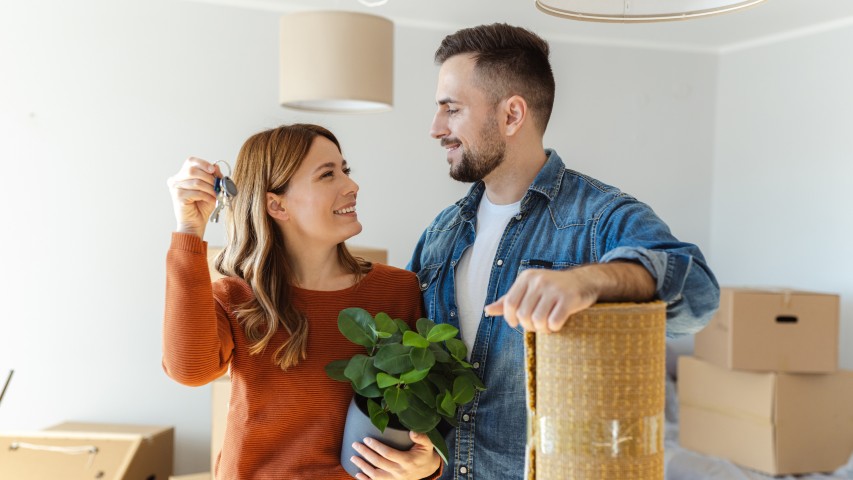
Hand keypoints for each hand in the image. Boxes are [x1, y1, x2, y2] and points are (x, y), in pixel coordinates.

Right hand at [166, 157, 220, 238]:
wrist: (196, 223)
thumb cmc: (202, 206)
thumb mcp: (211, 188)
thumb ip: (213, 177)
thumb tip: (216, 166)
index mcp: (182, 175)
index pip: (190, 161)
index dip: (203, 163)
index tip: (213, 170)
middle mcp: (176, 180)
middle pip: (192, 170)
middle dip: (209, 177)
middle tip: (218, 185)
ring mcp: (175, 188)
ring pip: (196, 182)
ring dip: (210, 189)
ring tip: (216, 195)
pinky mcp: (178, 197)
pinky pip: (196, 193)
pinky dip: (207, 196)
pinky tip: (211, 200)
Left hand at [351, 431, 440, 479]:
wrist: (428, 469)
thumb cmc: (425, 454)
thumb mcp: (427, 444)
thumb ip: (421, 437)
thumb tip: (412, 431)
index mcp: (407, 461)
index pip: (388, 453)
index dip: (376, 447)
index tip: (366, 439)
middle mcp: (400, 472)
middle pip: (379, 463)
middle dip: (366, 453)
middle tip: (355, 445)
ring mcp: (395, 479)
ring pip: (376, 475)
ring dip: (363, 466)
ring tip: (353, 457)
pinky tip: (357, 474)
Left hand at [484, 267, 598, 332]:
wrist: (583, 282)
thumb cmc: (551, 289)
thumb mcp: (528, 290)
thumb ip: (508, 300)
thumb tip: (487, 310)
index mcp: (526, 277)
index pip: (509, 304)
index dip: (511, 318)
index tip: (517, 323)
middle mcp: (539, 280)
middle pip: (523, 314)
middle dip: (529, 326)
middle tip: (537, 325)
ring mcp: (554, 289)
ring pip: (538, 320)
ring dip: (541, 329)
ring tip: (546, 326)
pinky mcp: (569, 298)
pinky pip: (554, 322)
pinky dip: (554, 328)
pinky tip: (556, 324)